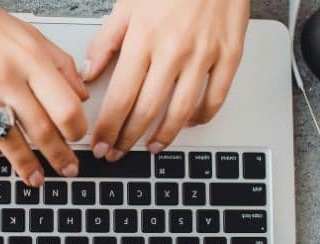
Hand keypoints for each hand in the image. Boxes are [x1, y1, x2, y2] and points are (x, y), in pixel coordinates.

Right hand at [0, 0, 88, 185]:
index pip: (65, 108)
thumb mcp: (30, 35)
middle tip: (66, 170)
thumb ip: (60, 65)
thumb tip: (80, 96)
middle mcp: (4, 74)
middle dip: (58, 157)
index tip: (77, 141)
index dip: (76, 132)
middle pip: (41, 130)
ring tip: (34, 177)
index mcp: (30, 57)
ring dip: (25, 166)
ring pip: (8, 141)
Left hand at [82, 0, 249, 160]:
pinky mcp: (230, 54)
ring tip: (151, 147)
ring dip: (164, 136)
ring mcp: (204, 55)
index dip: (108, 128)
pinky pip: (216, 97)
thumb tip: (88, 73)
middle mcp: (174, 50)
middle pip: (147, 111)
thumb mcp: (128, 3)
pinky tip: (189, 122)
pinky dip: (201, 116)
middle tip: (117, 152)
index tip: (100, 143)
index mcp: (144, 38)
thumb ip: (106, 41)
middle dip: (128, 139)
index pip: (120, 97)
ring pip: (181, 111)